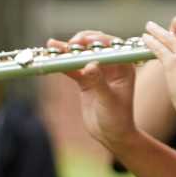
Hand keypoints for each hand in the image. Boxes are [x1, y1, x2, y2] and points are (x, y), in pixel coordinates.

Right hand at [56, 30, 138, 152]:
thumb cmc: (117, 119)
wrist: (111, 135)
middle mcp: (111, 65)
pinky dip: (63, 63)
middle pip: (94, 46)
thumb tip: (90, 65)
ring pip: (81, 55)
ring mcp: (97, 71)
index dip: (96, 41)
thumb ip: (99, 82)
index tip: (84, 41)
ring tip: (53, 45)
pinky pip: (73, 68)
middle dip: (80, 42)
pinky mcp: (85, 79)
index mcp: (123, 66)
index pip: (111, 46)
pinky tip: (51, 57)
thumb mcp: (108, 101)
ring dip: (67, 50)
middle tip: (69, 44)